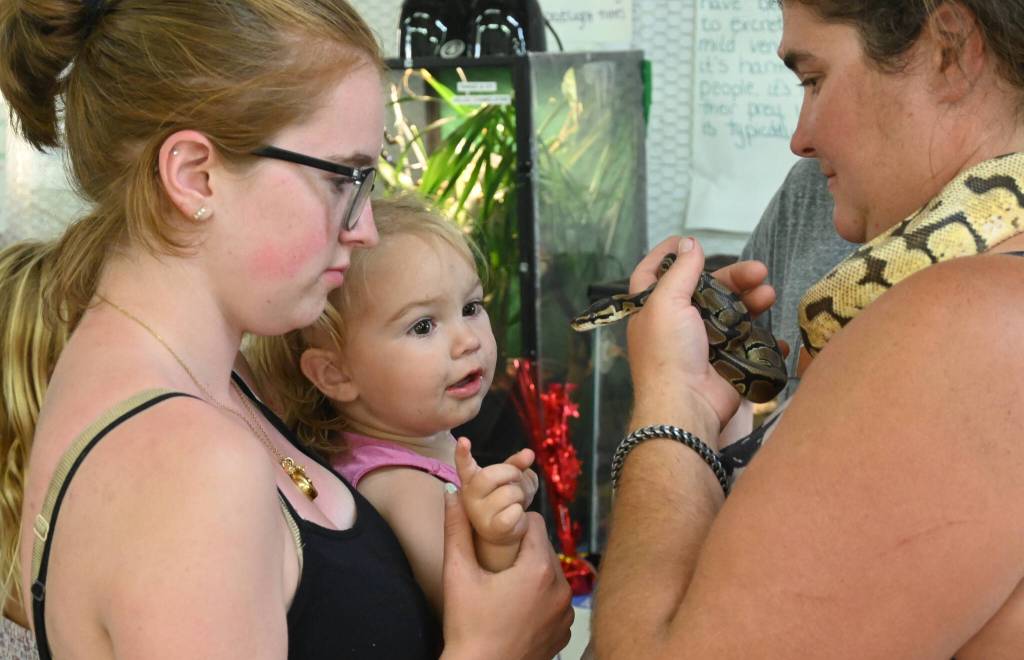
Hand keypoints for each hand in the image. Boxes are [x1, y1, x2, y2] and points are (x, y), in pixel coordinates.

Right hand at [441, 491, 573, 659]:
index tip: (495, 539)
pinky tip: (517, 609)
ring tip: (505, 587)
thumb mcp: (458, 575)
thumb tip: (453, 495)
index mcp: (539, 568)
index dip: (513, 525)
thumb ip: (457, 530)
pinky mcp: (564, 632)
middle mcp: (561, 588)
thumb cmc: (468, 628)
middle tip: (496, 563)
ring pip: (551, 574)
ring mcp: (566, 613)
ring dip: (532, 574)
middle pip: (543, 548)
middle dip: (522, 549)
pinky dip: (540, 599)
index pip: (535, 522)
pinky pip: (555, 600)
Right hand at [454, 438, 535, 546]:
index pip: (464, 465)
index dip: (462, 453)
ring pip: (508, 493)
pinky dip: (520, 512)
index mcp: (472, 480)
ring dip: (520, 495)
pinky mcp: (492, 528)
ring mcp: (478, 514)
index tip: (463, 441)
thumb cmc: (506, 500)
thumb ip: (517, 464)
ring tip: (516, 502)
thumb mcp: (510, 478)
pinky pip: (514, 512)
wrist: (505, 532)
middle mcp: (470, 496)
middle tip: (516, 478)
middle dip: (511, 473)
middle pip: (490, 475)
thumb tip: (529, 453)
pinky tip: (515, 517)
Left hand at [627, 237, 760, 442]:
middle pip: (706, 290)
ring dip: (752, 301)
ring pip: (732, 313)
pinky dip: (765, 339)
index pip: (653, 274)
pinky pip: (749, 344)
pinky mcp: (726, 362)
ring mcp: (703, 343)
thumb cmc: (668, 352)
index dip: (666, 255)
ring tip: (769, 295)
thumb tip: (687, 243)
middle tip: (759, 272)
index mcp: (653, 308)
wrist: (687, 405)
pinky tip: (778, 335)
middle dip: (733, 278)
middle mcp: (676, 324)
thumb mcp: (666, 302)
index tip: (685, 240)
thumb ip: (680, 271)